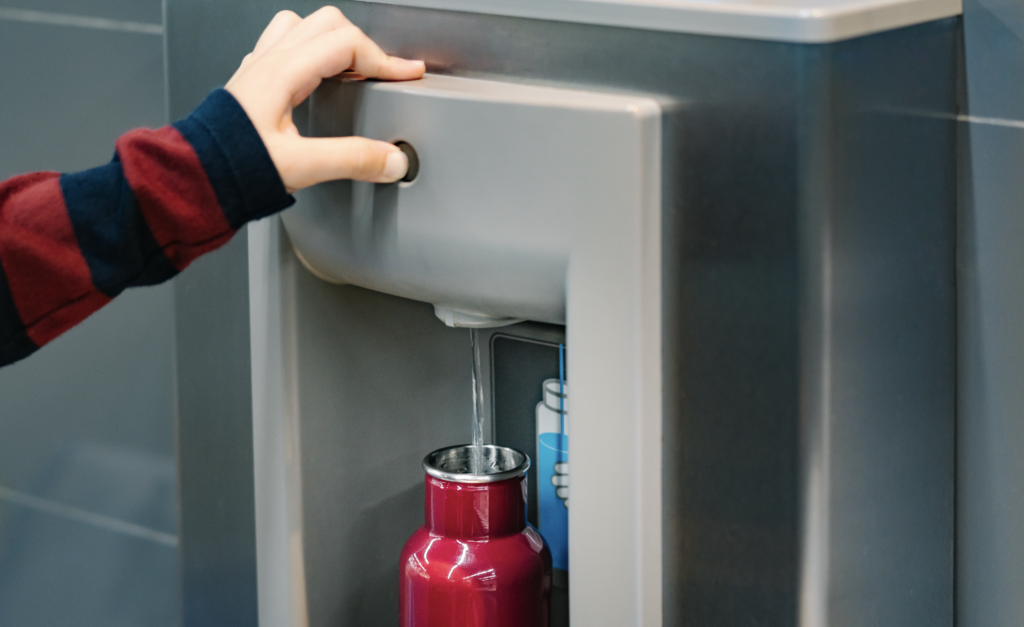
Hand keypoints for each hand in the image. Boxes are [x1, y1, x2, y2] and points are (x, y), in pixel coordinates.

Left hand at [225, 7, 424, 191]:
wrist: (195, 176)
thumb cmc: (233, 167)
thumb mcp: (301, 167)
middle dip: (364, 45)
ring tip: (352, 68)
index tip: (408, 74)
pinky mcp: (251, 83)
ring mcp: (257, 68)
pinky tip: (316, 78)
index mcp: (282, 72)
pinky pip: (282, 46)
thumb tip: (392, 159)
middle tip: (384, 72)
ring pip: (302, 27)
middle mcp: (268, 62)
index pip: (348, 44)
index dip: (386, 59)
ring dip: (332, 41)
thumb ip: (352, 160)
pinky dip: (309, 53)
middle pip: (328, 23)